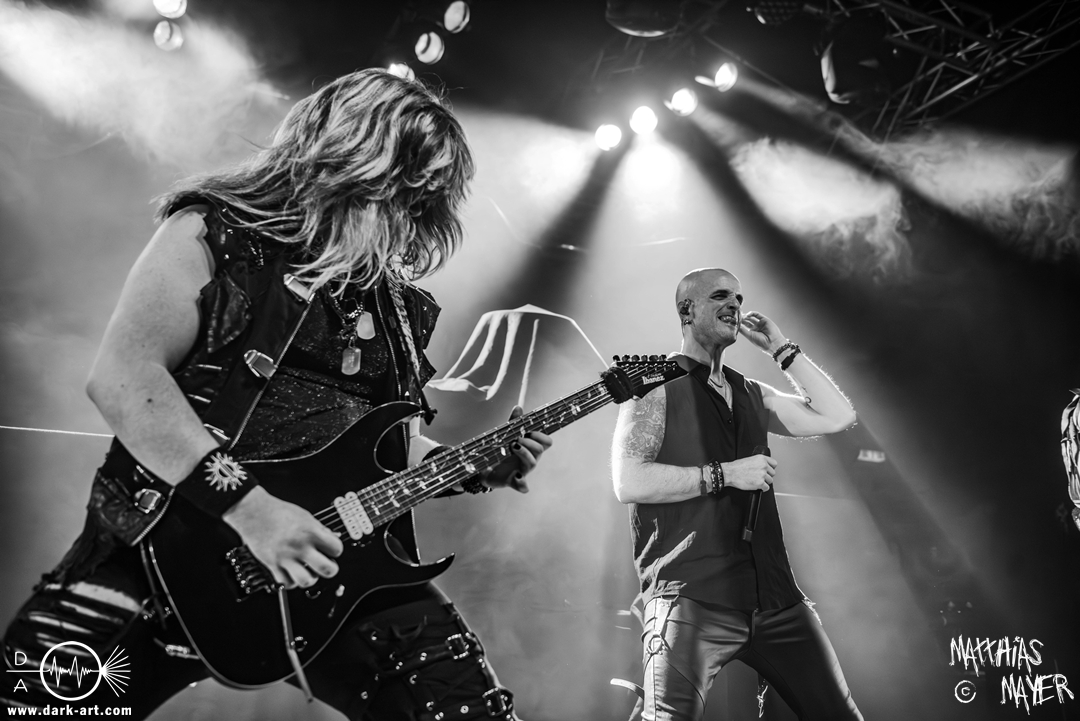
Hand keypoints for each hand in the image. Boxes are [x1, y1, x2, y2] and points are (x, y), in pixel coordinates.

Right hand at [222, 486, 343, 588]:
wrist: (253, 511)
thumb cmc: (278, 511)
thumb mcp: (305, 516)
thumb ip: (320, 529)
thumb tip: (332, 538)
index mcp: (311, 532)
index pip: (336, 549)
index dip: (336, 550)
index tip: (332, 550)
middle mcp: (300, 546)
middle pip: (327, 569)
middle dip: (330, 569)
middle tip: (326, 565)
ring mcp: (286, 557)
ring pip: (307, 581)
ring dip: (311, 578)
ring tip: (310, 572)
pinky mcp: (272, 564)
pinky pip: (286, 583)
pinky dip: (291, 582)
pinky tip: (292, 574)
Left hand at [479, 406, 552, 493]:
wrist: (485, 469)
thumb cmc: (500, 452)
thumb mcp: (506, 436)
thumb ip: (513, 423)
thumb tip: (518, 408)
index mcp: (530, 448)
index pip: (546, 442)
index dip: (541, 436)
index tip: (529, 431)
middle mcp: (529, 459)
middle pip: (540, 451)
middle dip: (530, 442)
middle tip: (516, 439)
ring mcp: (522, 471)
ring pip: (532, 463)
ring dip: (523, 453)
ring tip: (512, 446)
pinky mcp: (513, 481)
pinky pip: (522, 486)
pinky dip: (522, 483)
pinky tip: (516, 476)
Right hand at [721, 454, 776, 491]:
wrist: (729, 473)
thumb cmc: (736, 467)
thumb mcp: (750, 459)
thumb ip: (759, 462)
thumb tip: (764, 466)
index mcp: (761, 458)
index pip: (774, 463)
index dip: (771, 468)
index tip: (768, 470)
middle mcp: (763, 465)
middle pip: (773, 473)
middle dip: (767, 476)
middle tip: (760, 477)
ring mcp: (762, 474)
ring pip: (770, 481)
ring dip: (765, 482)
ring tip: (756, 481)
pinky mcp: (760, 483)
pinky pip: (766, 488)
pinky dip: (762, 488)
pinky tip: (757, 486)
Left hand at [738, 311, 787, 355]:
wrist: (772, 343)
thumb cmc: (761, 342)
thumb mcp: (749, 336)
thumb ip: (742, 330)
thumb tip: (735, 325)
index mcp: (752, 333)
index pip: (744, 326)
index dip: (739, 323)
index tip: (734, 320)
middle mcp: (756, 328)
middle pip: (747, 321)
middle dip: (742, 318)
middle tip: (737, 316)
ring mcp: (760, 323)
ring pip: (751, 317)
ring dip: (746, 316)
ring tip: (741, 316)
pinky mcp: (764, 320)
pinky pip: (757, 315)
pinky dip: (752, 313)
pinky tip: (748, 315)